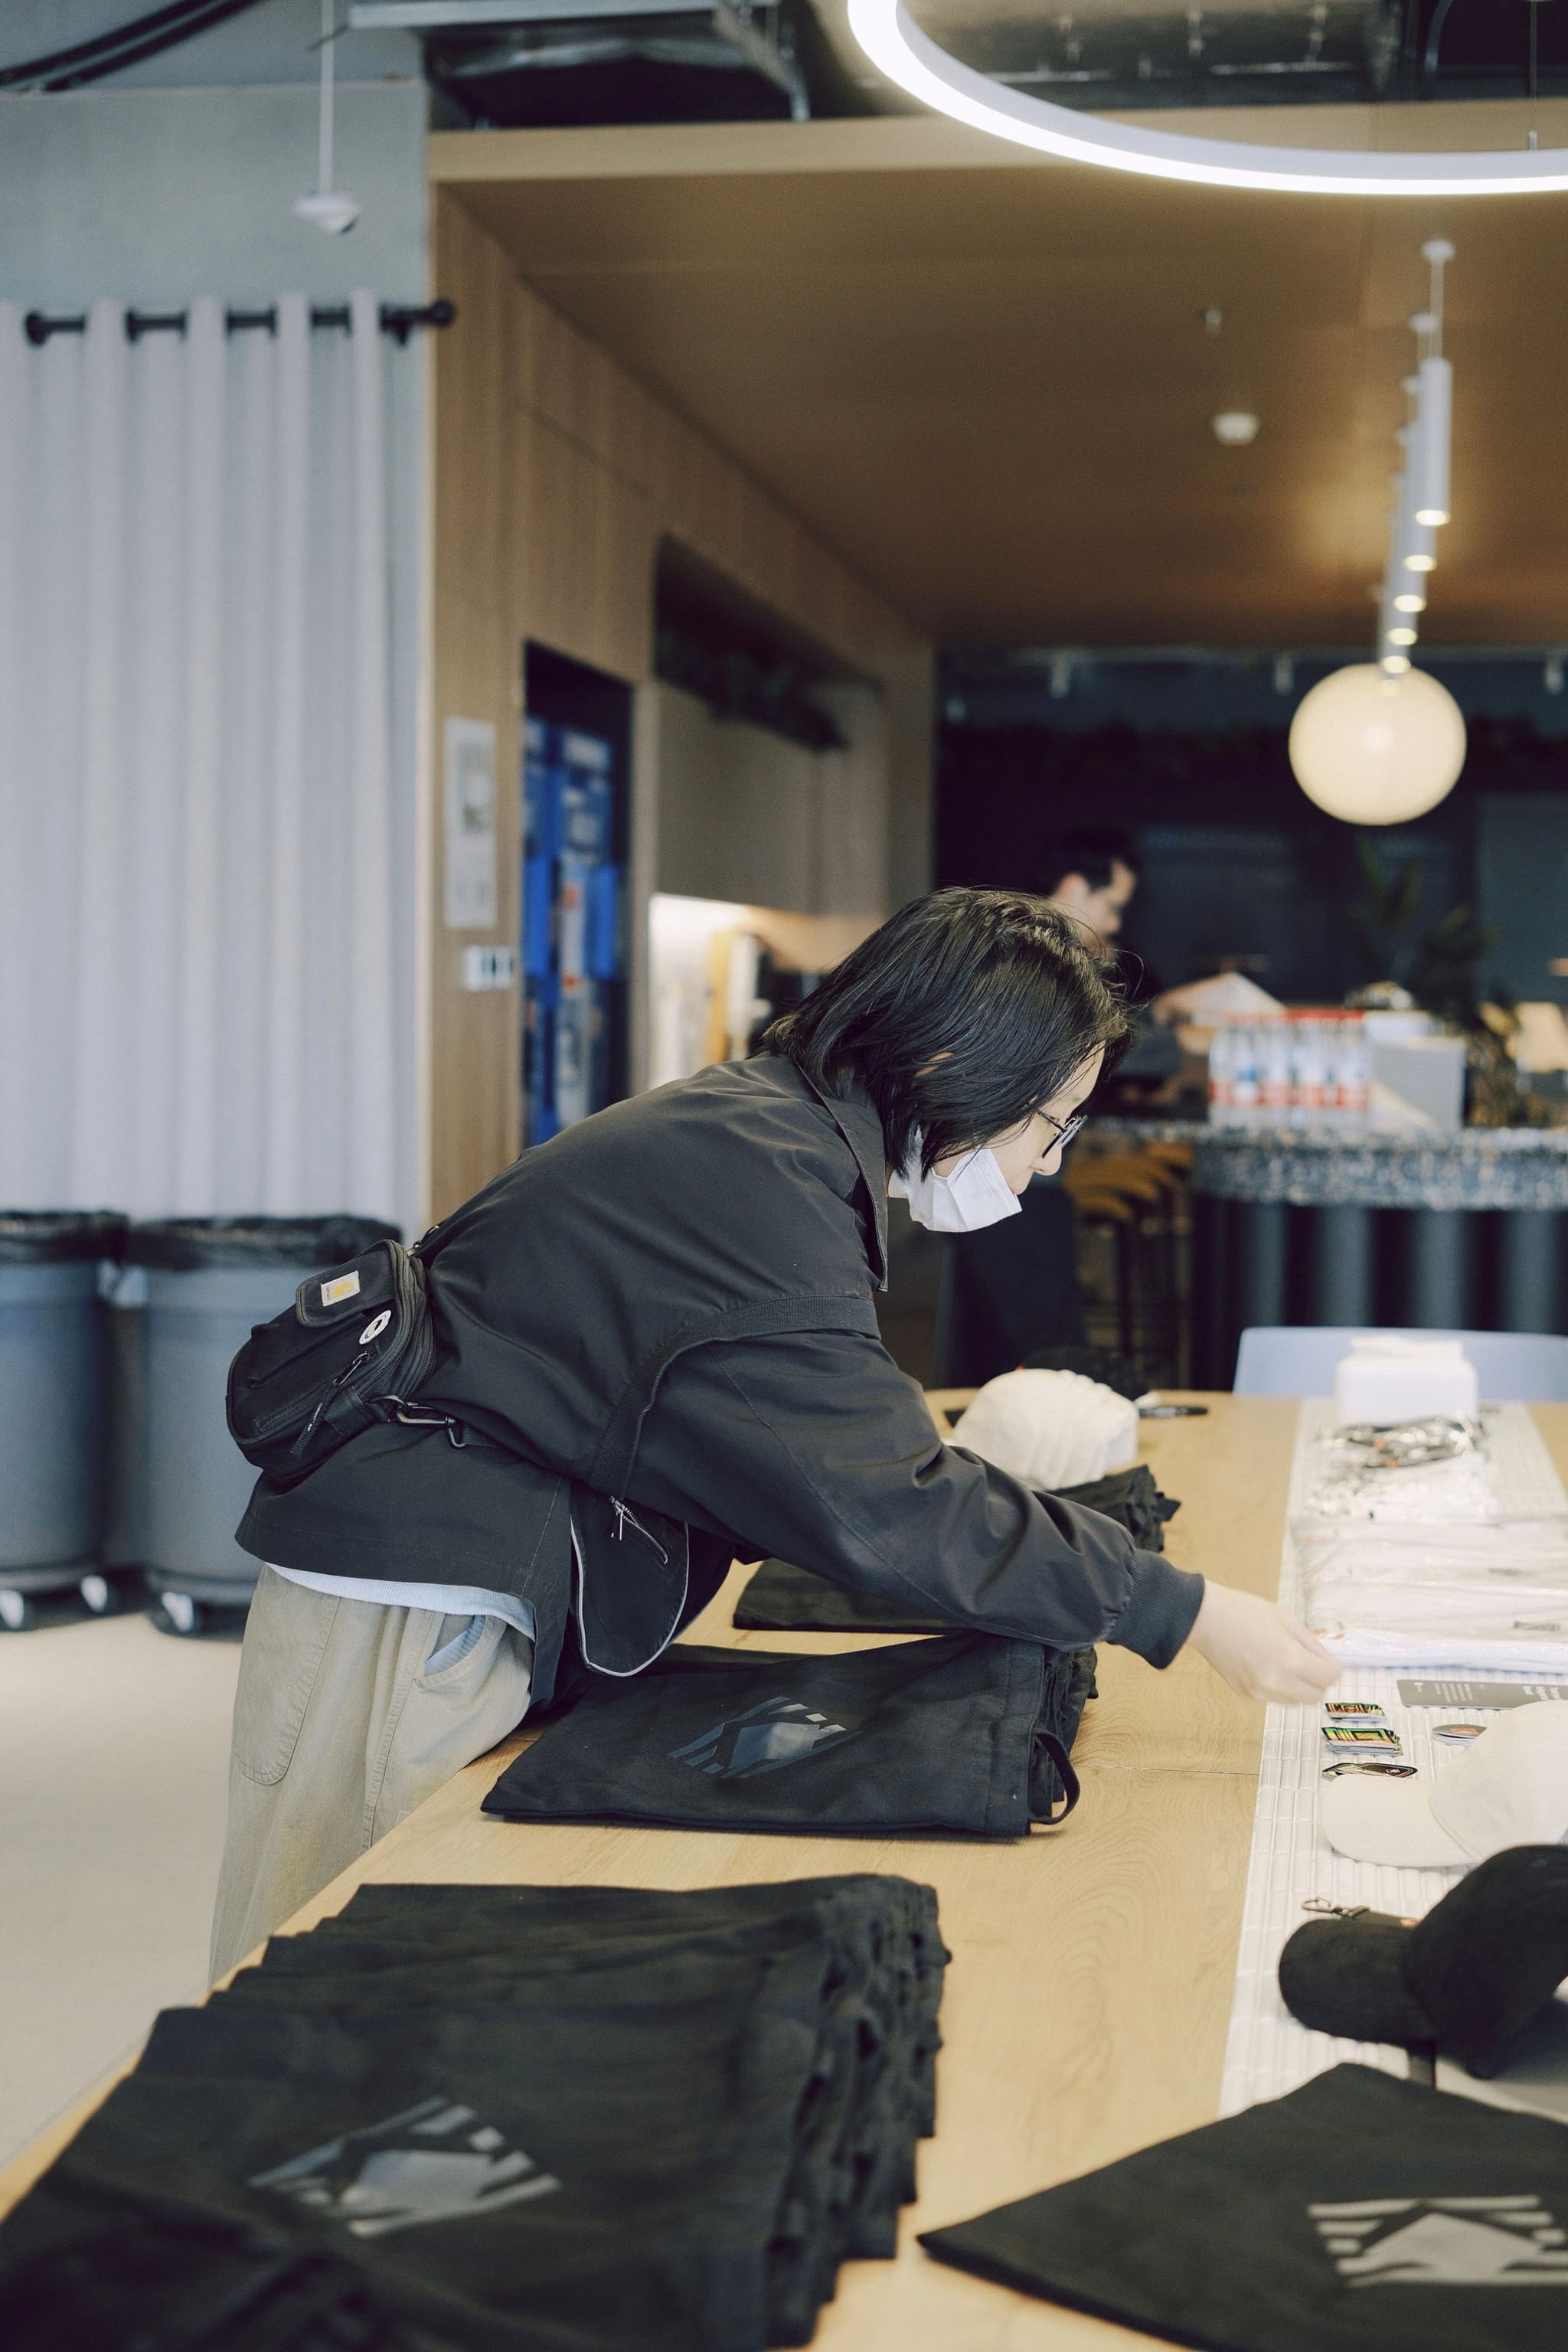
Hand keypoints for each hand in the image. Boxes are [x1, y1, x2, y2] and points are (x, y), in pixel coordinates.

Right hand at [1185, 1582, 1339, 1703]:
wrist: (1206, 1619)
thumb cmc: (1246, 1611)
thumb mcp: (1287, 1620)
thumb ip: (1312, 1644)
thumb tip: (1327, 1663)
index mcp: (1291, 1660)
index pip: (1330, 1677)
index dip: (1332, 1666)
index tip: (1324, 1658)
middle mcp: (1278, 1683)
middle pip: (1316, 1696)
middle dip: (1317, 1680)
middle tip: (1307, 1661)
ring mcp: (1261, 1693)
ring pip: (1295, 1700)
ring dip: (1298, 1686)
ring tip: (1282, 1662)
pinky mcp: (1247, 1696)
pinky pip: (1274, 1698)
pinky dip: (1277, 1687)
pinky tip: (1263, 1665)